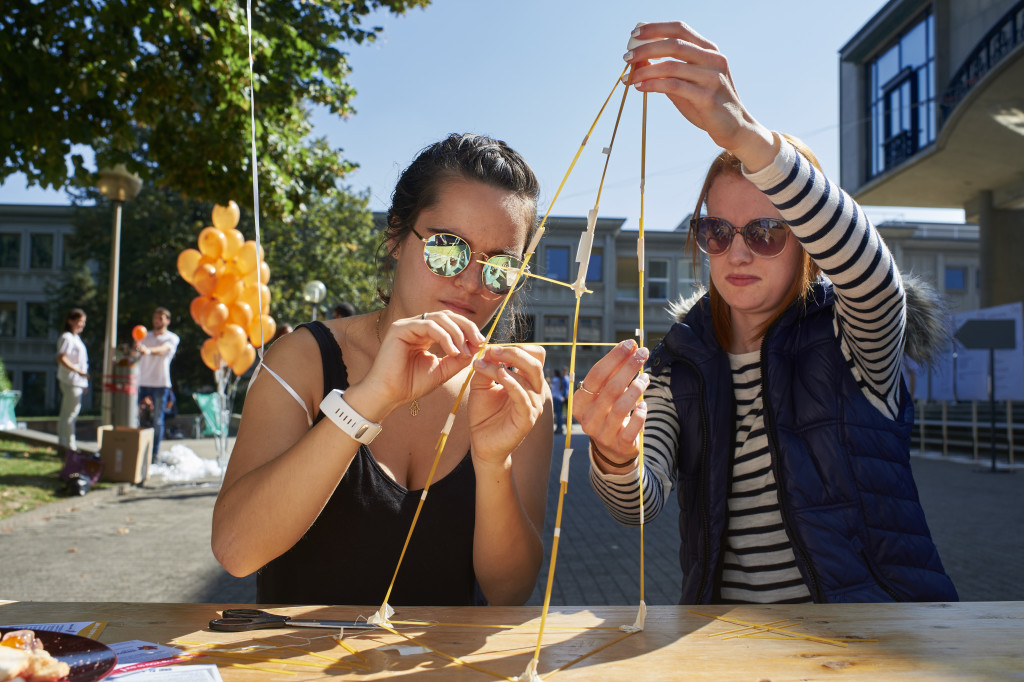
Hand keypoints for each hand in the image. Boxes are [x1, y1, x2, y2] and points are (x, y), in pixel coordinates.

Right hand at [357, 310, 484, 417]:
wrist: (389, 395)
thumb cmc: (411, 384)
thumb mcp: (442, 370)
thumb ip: (458, 358)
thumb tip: (477, 347)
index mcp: (425, 334)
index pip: (451, 322)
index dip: (468, 330)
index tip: (481, 343)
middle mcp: (416, 326)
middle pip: (448, 315)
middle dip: (467, 327)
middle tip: (479, 342)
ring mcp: (407, 325)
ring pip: (440, 318)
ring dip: (457, 334)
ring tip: (463, 351)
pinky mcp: (400, 328)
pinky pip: (429, 326)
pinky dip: (444, 337)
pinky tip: (452, 351)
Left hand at [468, 344, 546, 466]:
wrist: (482, 443)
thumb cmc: (484, 415)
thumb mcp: (481, 386)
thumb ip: (486, 368)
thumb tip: (487, 352)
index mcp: (528, 381)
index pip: (535, 355)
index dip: (517, 347)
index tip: (493, 347)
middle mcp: (535, 391)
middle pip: (535, 362)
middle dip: (513, 351)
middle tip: (491, 350)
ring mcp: (534, 405)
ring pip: (528, 376)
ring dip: (504, 365)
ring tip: (483, 363)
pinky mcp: (527, 418)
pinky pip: (523, 396)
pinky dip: (512, 382)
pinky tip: (500, 374)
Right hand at [572, 340, 649, 467]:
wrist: (611, 449)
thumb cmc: (608, 413)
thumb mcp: (604, 395)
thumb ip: (614, 374)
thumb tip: (630, 347)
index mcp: (580, 402)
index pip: (596, 375)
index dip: (614, 357)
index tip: (630, 343)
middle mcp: (587, 418)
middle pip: (610, 388)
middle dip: (629, 367)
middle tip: (643, 353)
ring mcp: (602, 433)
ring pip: (621, 406)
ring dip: (637, 388)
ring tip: (646, 377)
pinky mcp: (619, 444)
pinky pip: (632, 427)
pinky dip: (640, 414)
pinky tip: (645, 405)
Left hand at [623, 21, 776, 170]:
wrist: (733, 128)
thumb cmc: (706, 104)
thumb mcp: (686, 82)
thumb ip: (667, 70)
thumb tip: (639, 60)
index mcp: (709, 50)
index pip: (680, 29)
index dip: (655, 28)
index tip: (634, 34)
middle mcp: (713, 59)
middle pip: (674, 44)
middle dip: (646, 48)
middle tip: (626, 57)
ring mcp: (712, 77)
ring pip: (671, 66)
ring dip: (645, 70)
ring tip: (629, 77)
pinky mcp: (707, 97)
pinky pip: (674, 86)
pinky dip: (653, 85)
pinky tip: (640, 87)